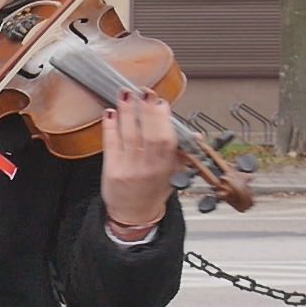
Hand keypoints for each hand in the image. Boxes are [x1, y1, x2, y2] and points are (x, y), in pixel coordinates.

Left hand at [100, 90, 176, 231]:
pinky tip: (109, 113)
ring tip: (125, 95)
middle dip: (146, 110)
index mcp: (166, 167)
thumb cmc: (154, 191)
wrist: (134, 214)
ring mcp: (128, 168)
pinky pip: (110, 144)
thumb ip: (183, 153)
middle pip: (148, 134)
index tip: (161, 102)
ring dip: (126, 112)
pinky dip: (109, 127)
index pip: (166, 139)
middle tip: (144, 92)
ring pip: (128, 135)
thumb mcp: (175, 175)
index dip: (163, 119)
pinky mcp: (111, 170)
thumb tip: (196, 134)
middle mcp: (148, 167)